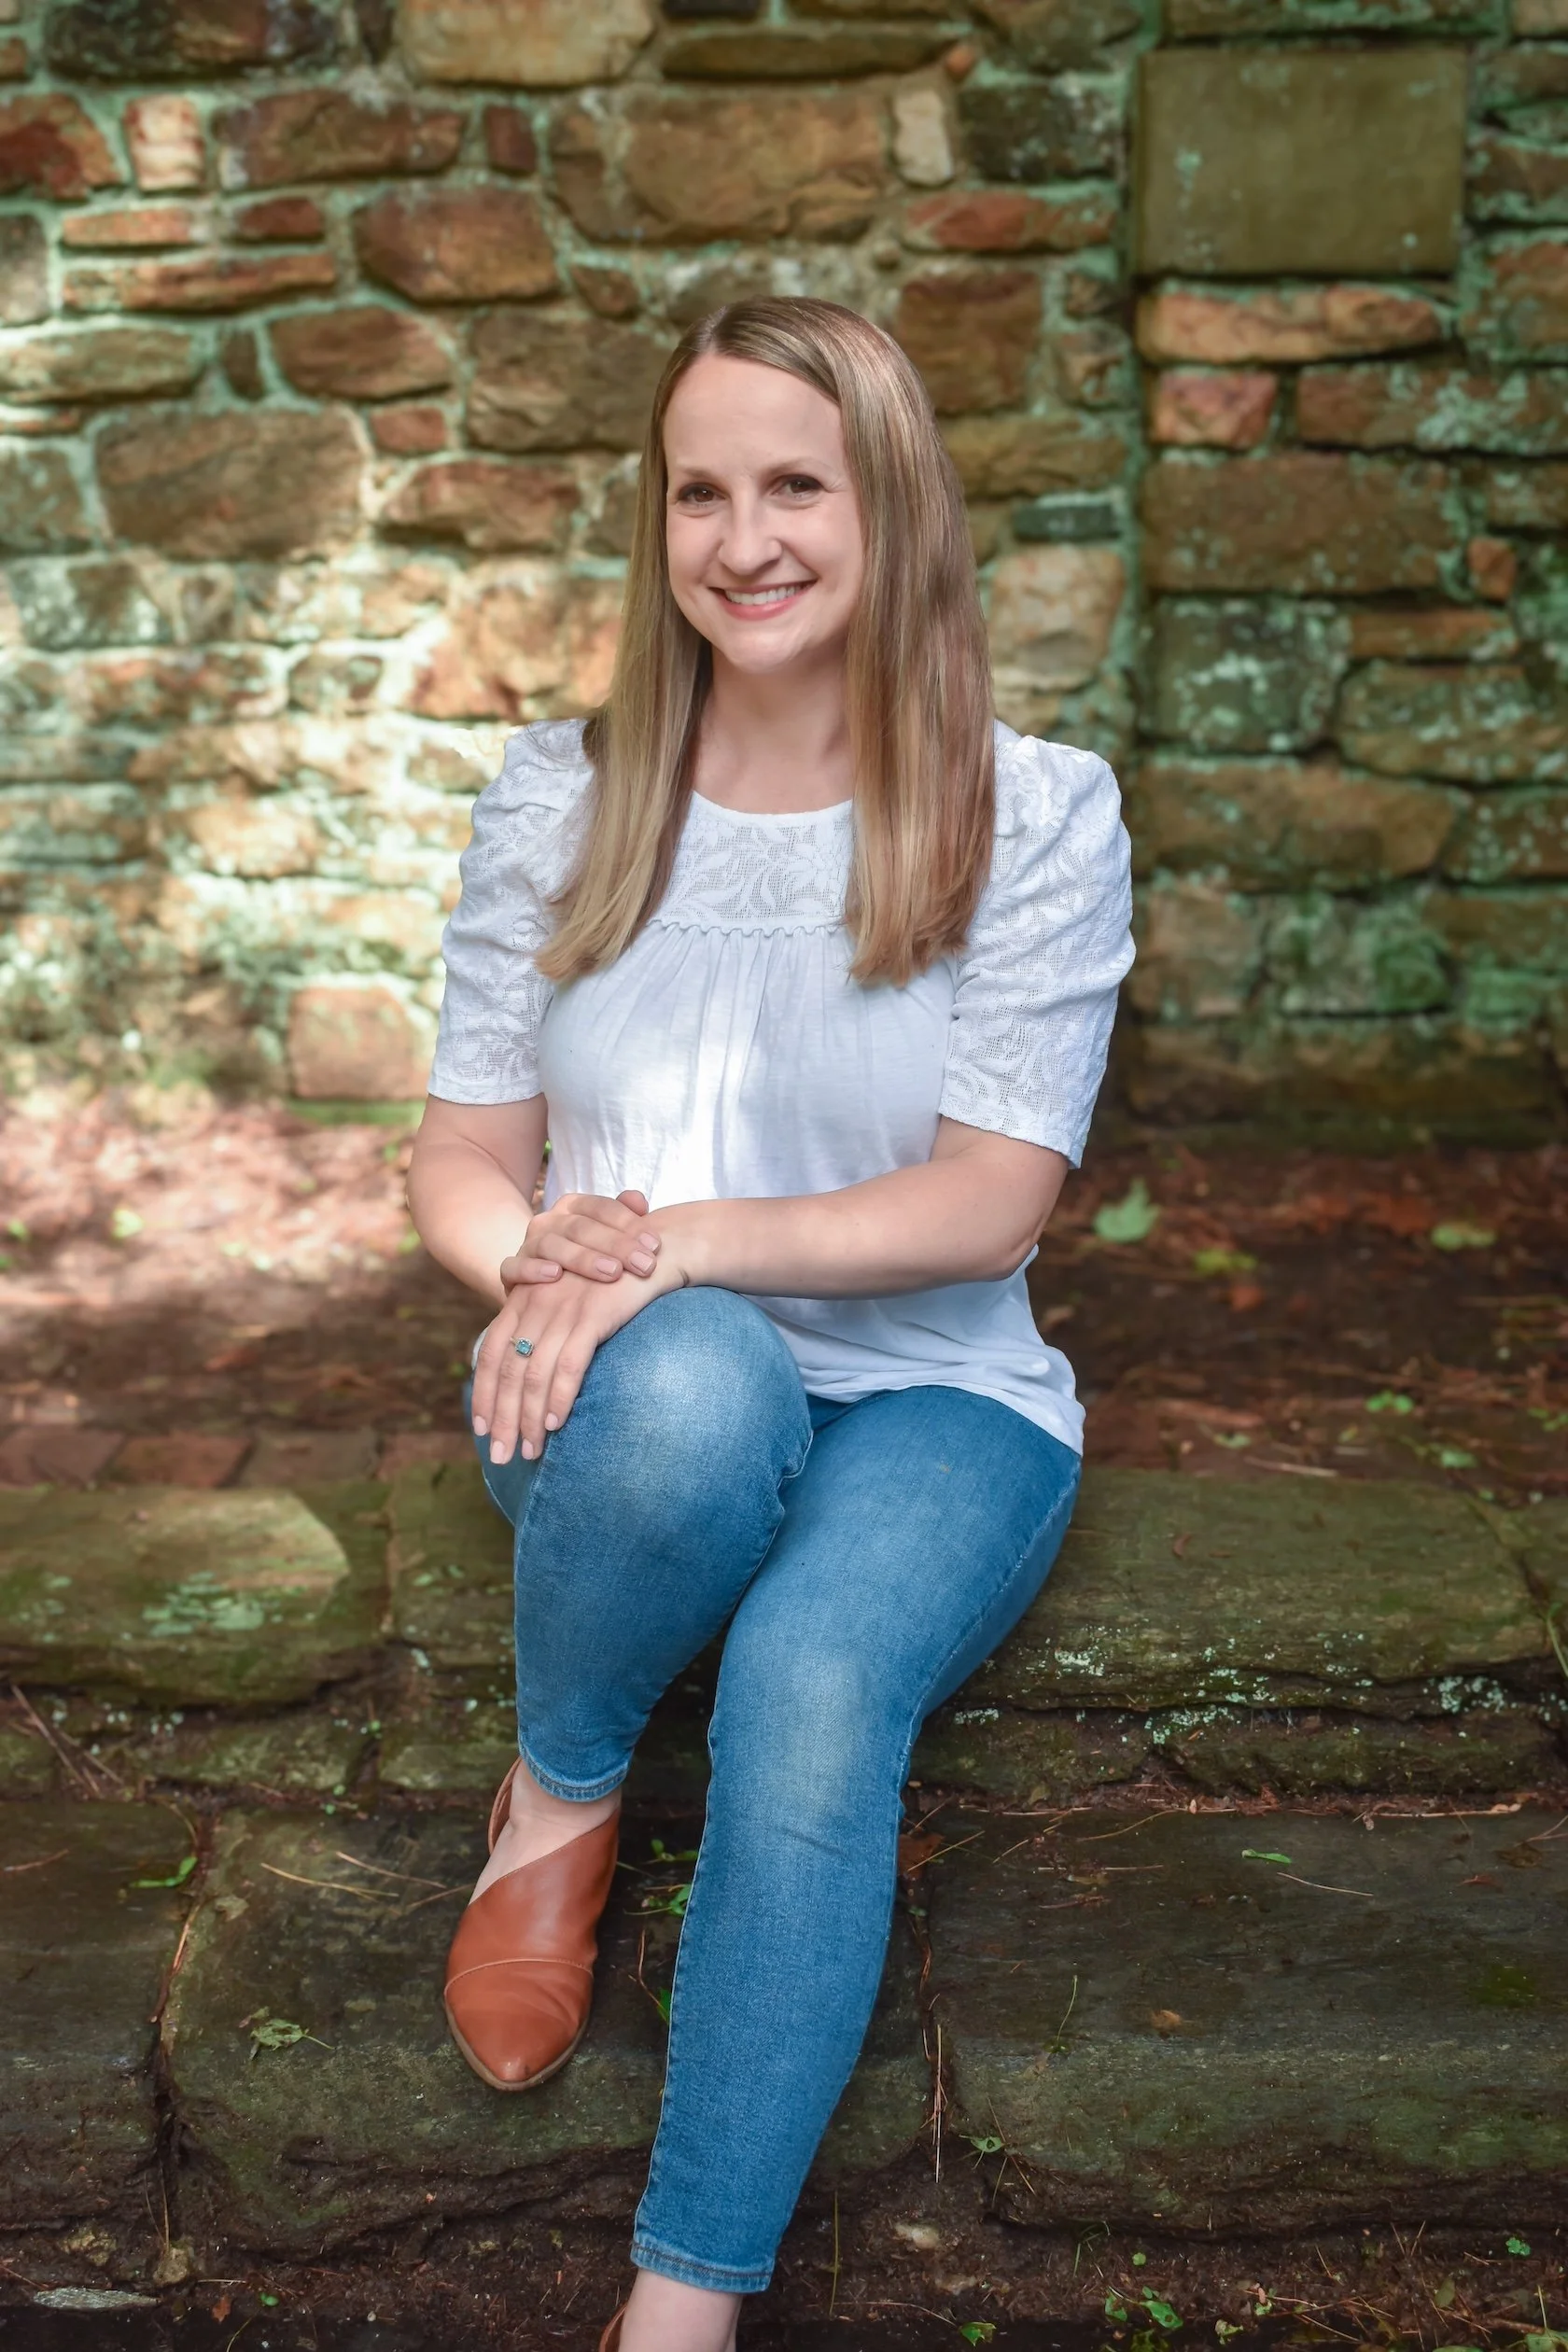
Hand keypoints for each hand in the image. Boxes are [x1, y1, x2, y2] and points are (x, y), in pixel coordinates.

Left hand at [472, 1250, 688, 1463]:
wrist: (654, 1249)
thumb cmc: (613, 1279)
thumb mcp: (569, 1298)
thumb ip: (545, 1326)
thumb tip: (532, 1373)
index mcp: (523, 1299)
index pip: (492, 1353)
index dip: (484, 1393)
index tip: (480, 1429)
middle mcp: (535, 1303)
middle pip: (507, 1370)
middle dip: (502, 1418)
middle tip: (500, 1455)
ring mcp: (561, 1308)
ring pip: (533, 1373)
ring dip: (529, 1418)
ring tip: (531, 1451)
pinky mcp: (591, 1314)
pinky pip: (568, 1365)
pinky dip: (559, 1397)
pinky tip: (556, 1423)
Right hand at [499, 1188, 661, 1287]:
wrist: (542, 1287)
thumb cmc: (587, 1262)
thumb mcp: (608, 1240)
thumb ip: (624, 1217)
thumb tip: (638, 1199)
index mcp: (573, 1207)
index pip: (602, 1208)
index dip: (630, 1224)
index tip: (656, 1246)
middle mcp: (549, 1221)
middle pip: (582, 1227)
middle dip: (617, 1245)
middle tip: (646, 1265)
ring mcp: (528, 1244)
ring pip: (552, 1244)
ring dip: (583, 1258)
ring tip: (612, 1273)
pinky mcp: (511, 1270)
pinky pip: (515, 1267)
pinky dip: (533, 1269)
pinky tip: (555, 1275)